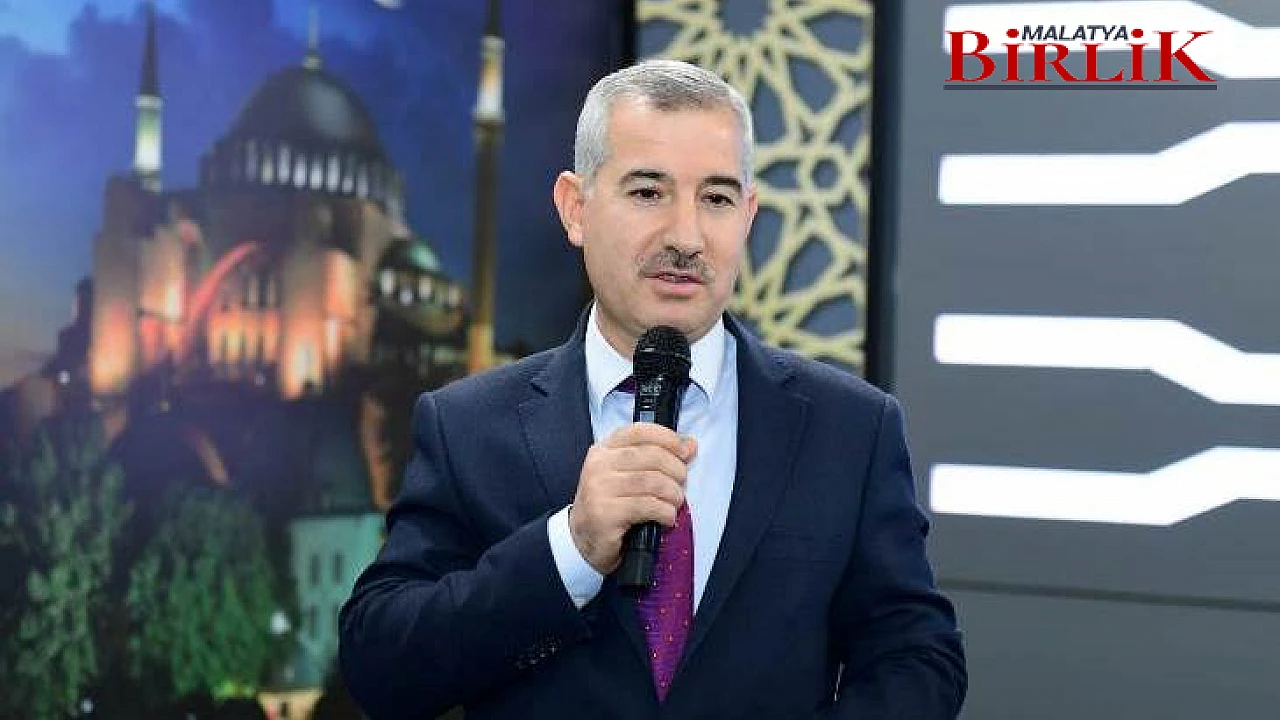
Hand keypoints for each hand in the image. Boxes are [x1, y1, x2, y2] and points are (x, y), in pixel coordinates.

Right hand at [568, 422, 696, 574]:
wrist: (584, 539)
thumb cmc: (610, 505)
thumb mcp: (630, 475)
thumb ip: (658, 457)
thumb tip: (690, 444)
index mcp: (603, 450)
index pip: (639, 431)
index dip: (667, 438)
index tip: (684, 451)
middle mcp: (598, 465)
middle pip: (651, 456)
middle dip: (676, 469)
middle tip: (681, 484)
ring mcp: (599, 489)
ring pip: (652, 482)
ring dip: (673, 493)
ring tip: (675, 502)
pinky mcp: (605, 514)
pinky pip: (647, 506)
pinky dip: (665, 512)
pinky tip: (667, 517)